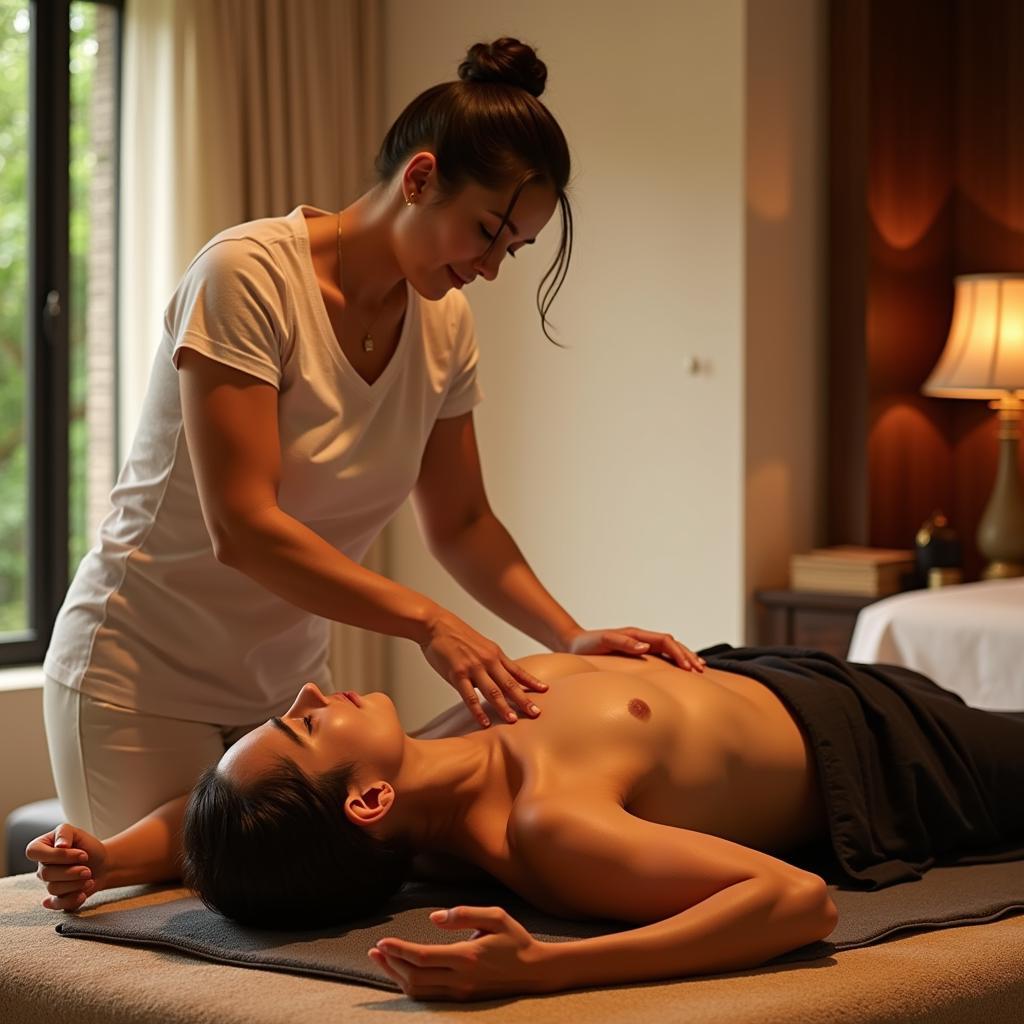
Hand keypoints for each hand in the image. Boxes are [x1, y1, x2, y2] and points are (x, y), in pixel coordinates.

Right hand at [25, 822, 109, 910]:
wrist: (103, 864)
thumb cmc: (87, 846)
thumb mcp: (77, 832)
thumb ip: (65, 833)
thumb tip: (60, 846)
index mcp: (41, 848)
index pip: (34, 852)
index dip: (56, 855)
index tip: (81, 854)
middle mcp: (42, 867)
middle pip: (46, 873)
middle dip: (71, 872)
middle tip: (88, 869)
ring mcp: (48, 884)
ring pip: (53, 888)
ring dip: (76, 883)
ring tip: (89, 876)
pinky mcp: (57, 898)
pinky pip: (58, 904)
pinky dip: (71, 900)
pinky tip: (82, 895)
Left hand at [369, 905, 550, 1000]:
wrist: (536, 971)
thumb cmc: (515, 939)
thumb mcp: (495, 916)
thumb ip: (463, 914)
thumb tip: (433, 918)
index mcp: (467, 956)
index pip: (423, 957)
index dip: (399, 951)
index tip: (382, 942)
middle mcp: (461, 979)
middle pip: (415, 976)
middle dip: (392, 963)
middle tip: (375, 951)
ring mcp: (461, 992)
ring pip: (419, 991)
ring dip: (398, 976)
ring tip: (384, 961)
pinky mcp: (463, 998)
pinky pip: (429, 997)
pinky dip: (411, 986)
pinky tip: (404, 973)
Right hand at [420, 609, 547, 727]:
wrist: (436, 625)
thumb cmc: (455, 636)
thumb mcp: (479, 647)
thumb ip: (489, 664)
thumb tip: (495, 681)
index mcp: (495, 654)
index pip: (517, 671)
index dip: (531, 682)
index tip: (545, 690)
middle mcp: (488, 661)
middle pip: (510, 684)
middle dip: (524, 700)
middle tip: (536, 713)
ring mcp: (473, 667)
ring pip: (492, 691)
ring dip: (504, 707)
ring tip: (513, 721)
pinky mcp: (457, 673)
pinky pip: (469, 696)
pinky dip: (477, 711)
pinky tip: (483, 722)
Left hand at [566, 626, 705, 671]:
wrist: (574, 644)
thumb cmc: (587, 645)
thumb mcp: (604, 642)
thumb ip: (624, 643)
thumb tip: (646, 647)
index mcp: (636, 634)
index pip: (665, 641)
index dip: (678, 653)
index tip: (688, 667)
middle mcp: (641, 638)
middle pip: (671, 644)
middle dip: (687, 655)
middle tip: (701, 669)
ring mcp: (640, 644)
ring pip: (668, 649)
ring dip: (683, 656)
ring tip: (698, 668)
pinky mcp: (636, 653)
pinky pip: (660, 655)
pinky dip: (673, 660)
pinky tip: (680, 670)